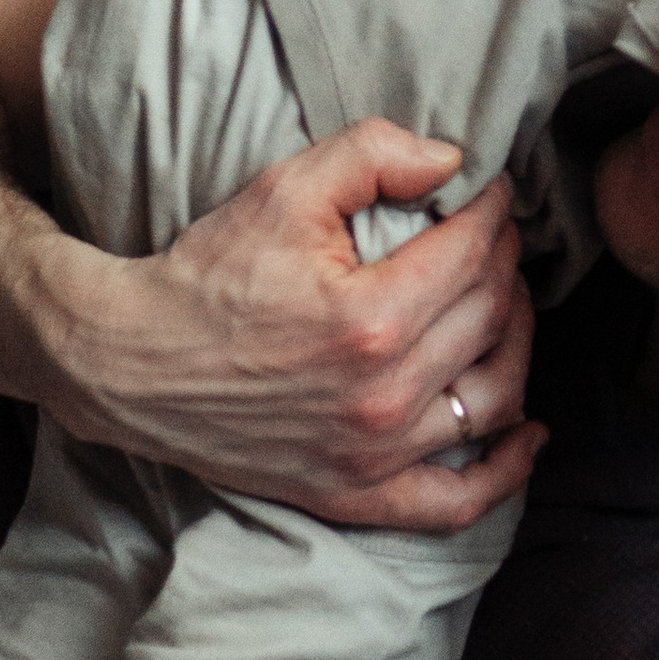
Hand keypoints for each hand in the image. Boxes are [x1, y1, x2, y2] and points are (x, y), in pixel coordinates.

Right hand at [59, 124, 541, 531]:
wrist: (131, 364)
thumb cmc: (207, 275)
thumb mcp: (282, 190)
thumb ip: (373, 155)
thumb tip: (454, 160)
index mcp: (371, 319)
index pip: (473, 254)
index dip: (493, 213)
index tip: (490, 194)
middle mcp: (383, 396)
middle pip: (489, 317)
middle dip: (504, 265)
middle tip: (491, 240)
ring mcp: (372, 455)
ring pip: (492, 399)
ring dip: (517, 345)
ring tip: (506, 308)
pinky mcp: (354, 493)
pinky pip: (455, 503)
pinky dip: (505, 472)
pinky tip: (527, 432)